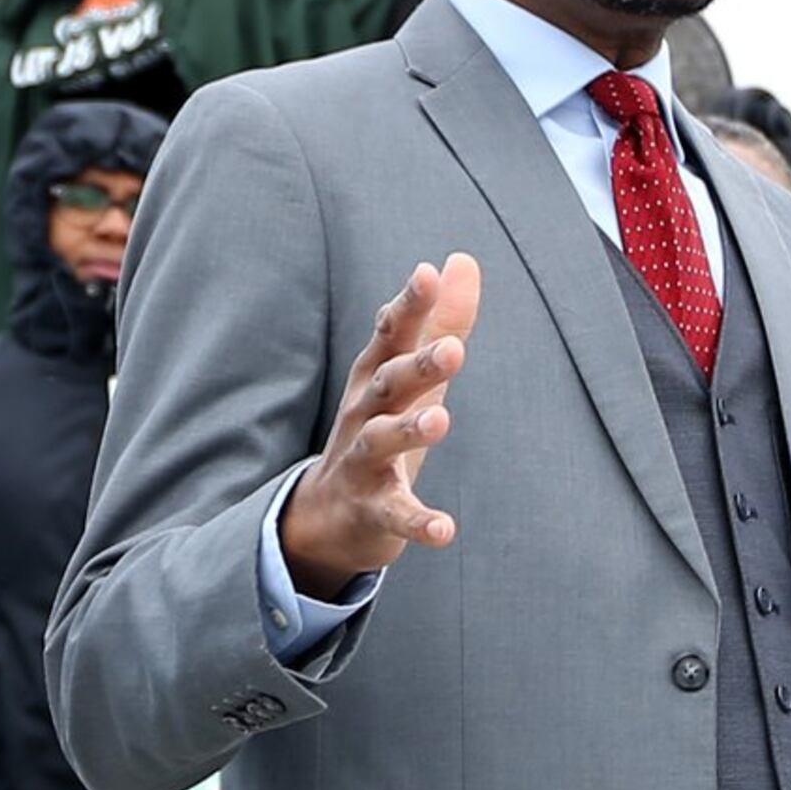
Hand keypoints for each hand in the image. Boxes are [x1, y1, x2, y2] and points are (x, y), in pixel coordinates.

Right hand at [277, 255, 482, 595]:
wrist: (329, 516)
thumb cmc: (378, 431)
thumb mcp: (409, 378)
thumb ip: (440, 322)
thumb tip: (461, 260)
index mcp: (375, 379)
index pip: (390, 336)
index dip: (407, 307)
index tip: (426, 274)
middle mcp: (363, 415)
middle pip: (387, 384)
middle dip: (418, 366)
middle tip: (454, 349)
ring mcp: (363, 464)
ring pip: (381, 443)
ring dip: (409, 431)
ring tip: (440, 421)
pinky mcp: (373, 511)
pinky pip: (395, 515)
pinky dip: (417, 522)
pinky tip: (444, 530)